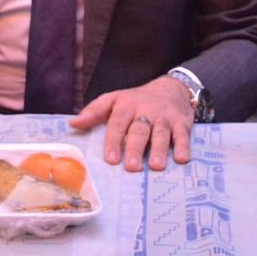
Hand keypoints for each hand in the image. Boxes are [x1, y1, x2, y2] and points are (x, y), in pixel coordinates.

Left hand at [69, 74, 195, 171]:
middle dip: (135, 148)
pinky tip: (181, 158)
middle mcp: (145, 111)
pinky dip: (183, 146)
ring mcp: (164, 117)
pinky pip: (183, 135)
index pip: (118, 123)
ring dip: (159, 149)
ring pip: (161, 133)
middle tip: (132, 167)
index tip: (111, 159)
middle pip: (139, 130)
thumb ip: (94, 112)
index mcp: (126, 106)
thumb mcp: (114, 100)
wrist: (171, 88)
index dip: (114, 141)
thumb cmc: (137, 100)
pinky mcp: (181, 123)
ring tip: (155, 166)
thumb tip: (73, 124)